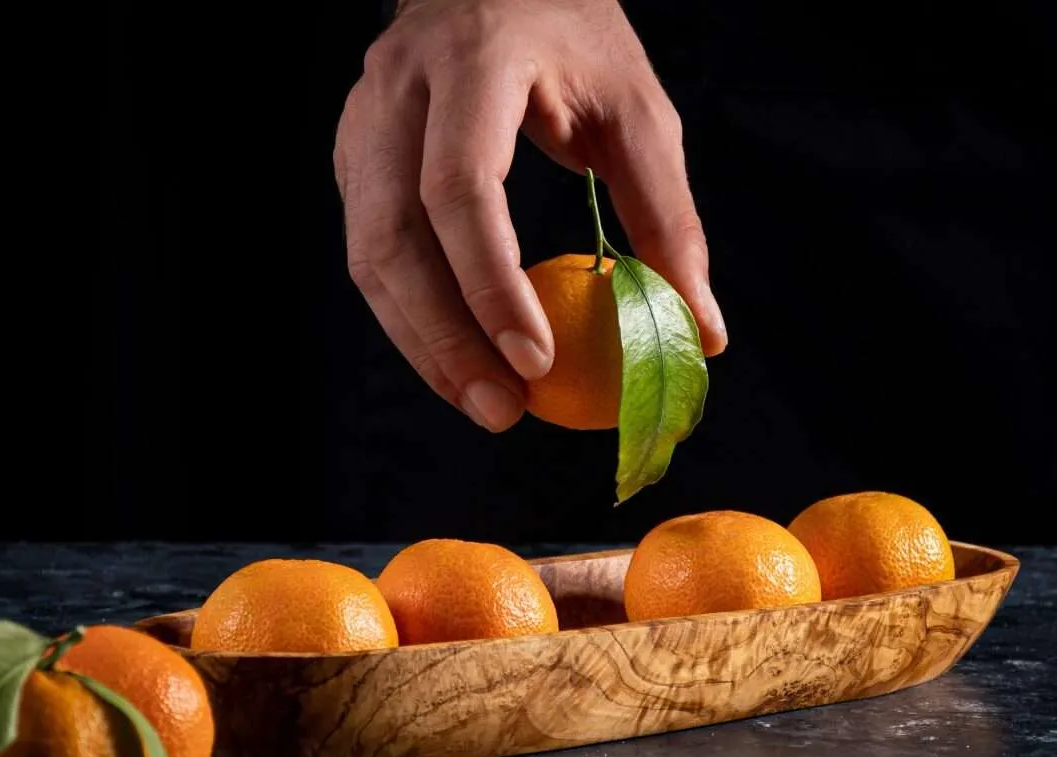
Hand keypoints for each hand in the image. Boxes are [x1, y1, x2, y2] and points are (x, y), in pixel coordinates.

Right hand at [334, 0, 726, 431]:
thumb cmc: (577, 44)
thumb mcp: (640, 115)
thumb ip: (669, 219)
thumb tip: (704, 332)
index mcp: (474, 60)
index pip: (460, 186)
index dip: (490, 284)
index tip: (539, 362)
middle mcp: (398, 87)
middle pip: (395, 235)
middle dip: (444, 340)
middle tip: (503, 411)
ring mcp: (362, 121)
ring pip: (367, 255)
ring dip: (421, 343)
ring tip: (483, 403)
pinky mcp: (353, 155)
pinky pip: (368, 253)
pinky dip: (410, 317)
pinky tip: (455, 359)